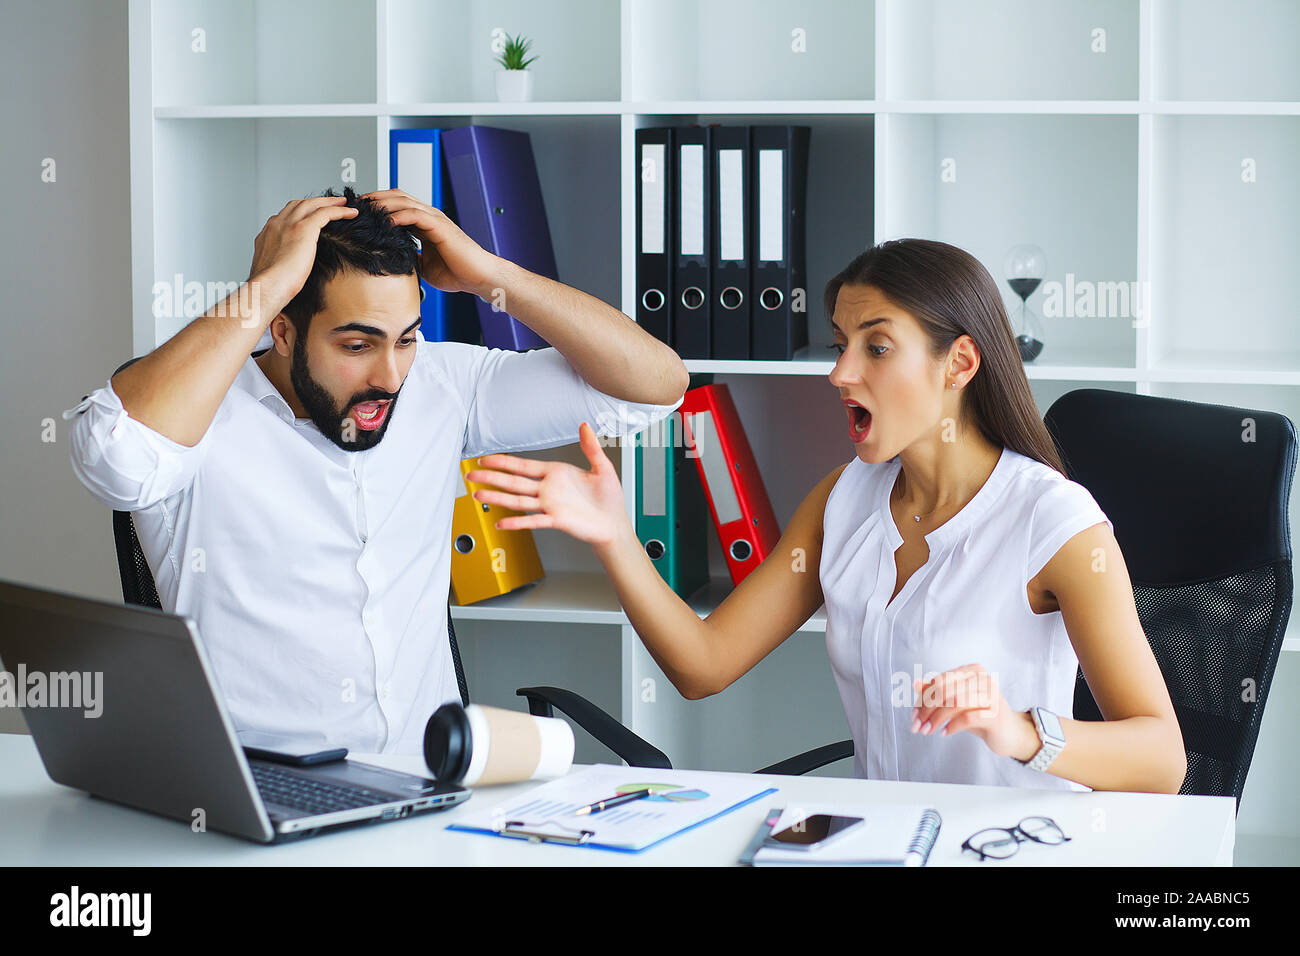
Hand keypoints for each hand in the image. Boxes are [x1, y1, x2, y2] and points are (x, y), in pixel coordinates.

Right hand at [247, 196, 358, 313]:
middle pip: (298, 204)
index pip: (285, 216)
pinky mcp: (303, 228)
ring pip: (312, 204)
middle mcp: (277, 224)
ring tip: (342, 202)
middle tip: (330, 202)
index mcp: (268, 233)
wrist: (267, 286)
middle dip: (315, 201)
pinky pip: (326, 213)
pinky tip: (350, 212)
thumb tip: (288, 268)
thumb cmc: (269, 285)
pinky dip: (339, 210)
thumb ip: (279, 261)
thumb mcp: (271, 269)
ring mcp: (289, 224)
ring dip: (329, 202)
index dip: (300, 213)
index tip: (310, 215)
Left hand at [361, 189, 501, 297]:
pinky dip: (399, 216)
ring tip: (365, 209)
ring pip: (403, 201)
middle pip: (396, 197)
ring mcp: (435, 219)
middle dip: (374, 199)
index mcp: (425, 224)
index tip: (359, 214)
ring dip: (383, 204)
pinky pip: (415, 215)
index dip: (377, 207)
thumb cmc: (458, 272)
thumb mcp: (425, 266)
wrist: (479, 277)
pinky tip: (386, 221)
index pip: (396, 206)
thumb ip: (410, 258)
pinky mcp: (440, 226)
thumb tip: (392, 262)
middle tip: (355, 205)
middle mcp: (429, 217)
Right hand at [464, 422, 630, 547]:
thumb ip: (591, 447)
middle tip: (471, 475)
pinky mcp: (556, 520)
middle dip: (491, 477)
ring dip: (497, 498)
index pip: (524, 466)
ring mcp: (550, 506)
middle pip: (514, 482)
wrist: (615, 523)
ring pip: (518, 500)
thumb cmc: (609, 498)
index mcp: (556, 474)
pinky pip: (533, 521)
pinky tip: (502, 522)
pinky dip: (517, 522)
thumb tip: (585, 425)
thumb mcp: (603, 468)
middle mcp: (549, 490)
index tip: (485, 459)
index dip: (503, 462)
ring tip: (478, 495)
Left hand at [911, 664, 1035, 759]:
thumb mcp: (956, 702)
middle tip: (917, 726)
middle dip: (926, 710)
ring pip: (955, 702)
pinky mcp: (996, 713)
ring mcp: (991, 695)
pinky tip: (945, 733)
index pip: (940, 681)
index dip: (923, 699)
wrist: (1009, 733)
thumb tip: (915, 684)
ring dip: (936, 719)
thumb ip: (937, 692)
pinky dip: (952, 726)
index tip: (914, 715)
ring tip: (927, 731)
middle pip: (945, 690)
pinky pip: (968, 717)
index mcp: (972, 670)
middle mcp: (983, 678)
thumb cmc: (980, 715)